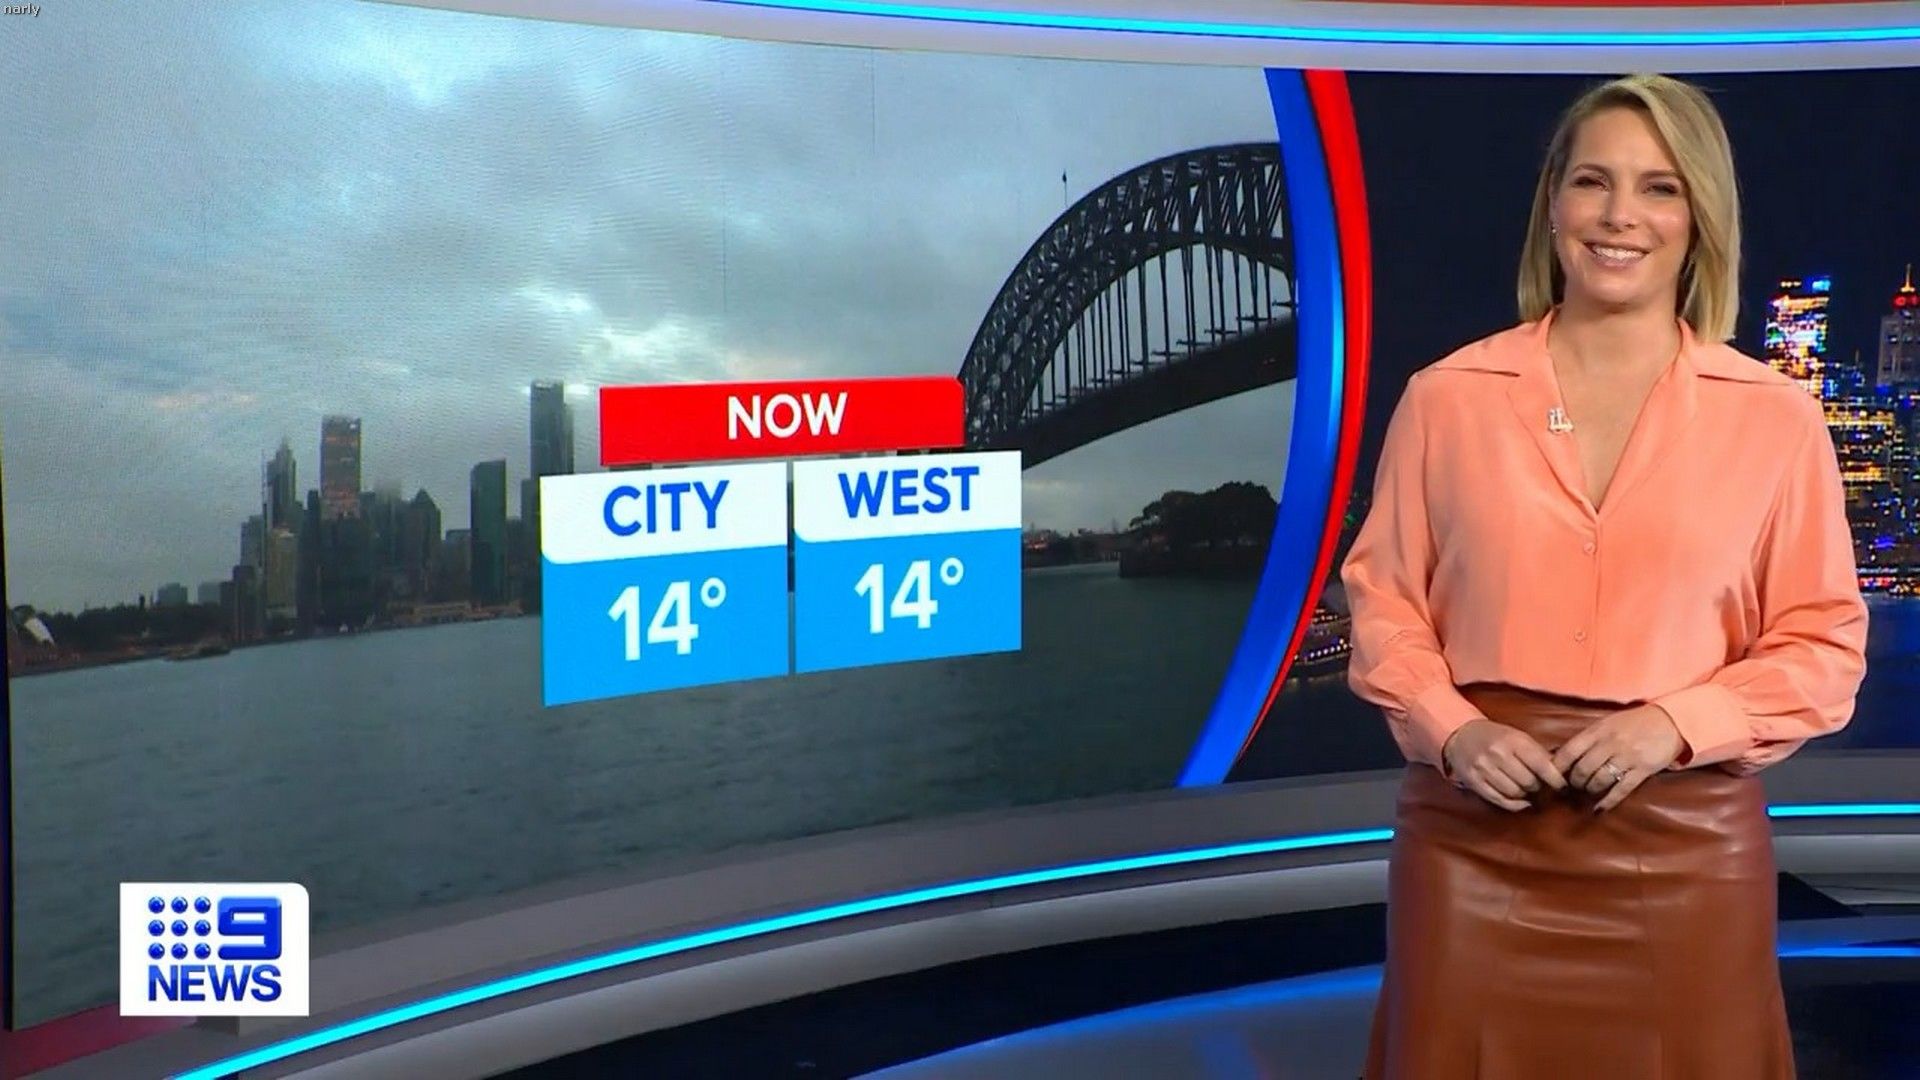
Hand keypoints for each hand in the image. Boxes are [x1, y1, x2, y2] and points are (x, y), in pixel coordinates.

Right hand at [1441, 718, 1566, 811]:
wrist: (1462, 735)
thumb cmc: (1496, 737)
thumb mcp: (1518, 736)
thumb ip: (1537, 753)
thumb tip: (1560, 773)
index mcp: (1513, 740)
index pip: (1541, 765)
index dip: (1555, 779)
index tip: (1562, 786)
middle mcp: (1497, 754)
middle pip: (1529, 782)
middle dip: (1537, 786)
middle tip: (1539, 784)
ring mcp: (1483, 768)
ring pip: (1515, 793)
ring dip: (1524, 795)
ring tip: (1525, 788)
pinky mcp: (1474, 781)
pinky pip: (1499, 800)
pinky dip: (1513, 804)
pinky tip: (1519, 800)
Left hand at [1550, 704, 1686, 812]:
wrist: (1669, 721)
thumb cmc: (1633, 723)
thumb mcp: (1607, 723)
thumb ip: (1588, 738)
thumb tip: (1562, 756)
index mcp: (1598, 730)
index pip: (1569, 751)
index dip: (1557, 767)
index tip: (1551, 776)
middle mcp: (1610, 743)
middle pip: (1583, 769)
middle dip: (1574, 782)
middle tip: (1572, 787)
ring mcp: (1627, 757)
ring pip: (1600, 780)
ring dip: (1590, 790)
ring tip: (1587, 792)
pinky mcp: (1643, 770)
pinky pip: (1622, 789)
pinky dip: (1608, 801)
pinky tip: (1599, 809)